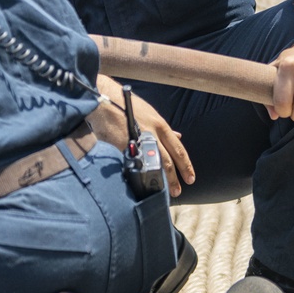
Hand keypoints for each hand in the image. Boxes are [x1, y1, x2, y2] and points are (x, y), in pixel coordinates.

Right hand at [90, 75, 194, 197]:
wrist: (103, 100)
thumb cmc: (124, 104)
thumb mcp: (149, 112)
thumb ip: (162, 127)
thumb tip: (178, 135)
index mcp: (160, 125)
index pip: (178, 149)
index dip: (186, 165)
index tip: (190, 178)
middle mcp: (152, 134)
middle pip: (168, 161)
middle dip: (175, 178)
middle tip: (178, 191)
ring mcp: (138, 141)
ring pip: (154, 165)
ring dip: (161, 180)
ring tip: (164, 192)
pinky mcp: (123, 146)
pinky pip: (134, 163)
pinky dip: (140, 174)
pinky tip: (141, 183)